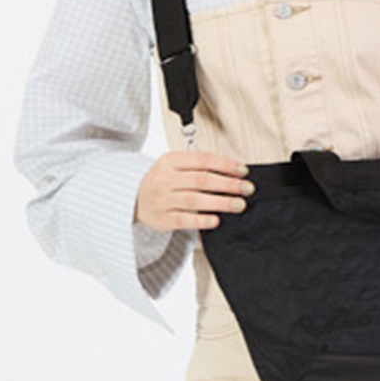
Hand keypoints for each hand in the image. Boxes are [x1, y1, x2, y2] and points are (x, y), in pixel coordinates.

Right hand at [134, 151, 254, 232]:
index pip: (202, 160)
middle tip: (247, 189)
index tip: (243, 171)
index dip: (225, 165)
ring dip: (220, 202)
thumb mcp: (173, 166)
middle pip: (201, 180)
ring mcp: (162, 200)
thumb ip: (198, 166)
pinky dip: (202, 220)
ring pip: (194, 200)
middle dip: (228, 184)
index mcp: (169, 161)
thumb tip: (233, 172)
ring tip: (239, 204)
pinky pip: (184, 220)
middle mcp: (164, 179)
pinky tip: (216, 220)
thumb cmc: (161, 182)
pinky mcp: (162, 219)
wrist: (132, 199)